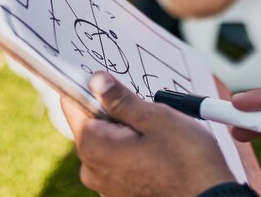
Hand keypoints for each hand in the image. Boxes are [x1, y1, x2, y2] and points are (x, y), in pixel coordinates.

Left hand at [61, 73, 234, 196]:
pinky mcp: (122, 193)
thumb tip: (97, 81)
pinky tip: (159, 149)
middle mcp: (93, 170)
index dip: (86, 85)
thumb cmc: (187, 162)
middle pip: (93, 124)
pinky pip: (120, 161)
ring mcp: (107, 186)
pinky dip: (135, 150)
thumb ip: (121, 99)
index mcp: (94, 146)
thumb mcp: (155, 118)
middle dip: (114, 110)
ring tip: (159, 130)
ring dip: (128, 131)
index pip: (73, 104)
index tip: (103, 75)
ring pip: (109, 143)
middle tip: (145, 104)